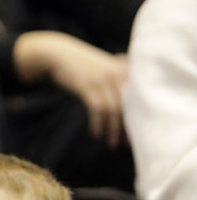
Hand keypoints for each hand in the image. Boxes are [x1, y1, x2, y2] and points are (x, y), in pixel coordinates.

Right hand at [13, 31, 127, 147]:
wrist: (59, 54)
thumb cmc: (82, 65)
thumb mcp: (105, 68)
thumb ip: (119, 81)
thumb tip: (130, 105)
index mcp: (125, 70)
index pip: (138, 98)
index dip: (138, 118)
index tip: (138, 134)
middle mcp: (117, 75)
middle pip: (128, 107)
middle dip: (127, 129)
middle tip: (125, 145)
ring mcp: (102, 80)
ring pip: (113, 111)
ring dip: (112, 130)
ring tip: (111, 144)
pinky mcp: (87, 86)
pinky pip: (97, 110)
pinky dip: (98, 124)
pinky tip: (96, 134)